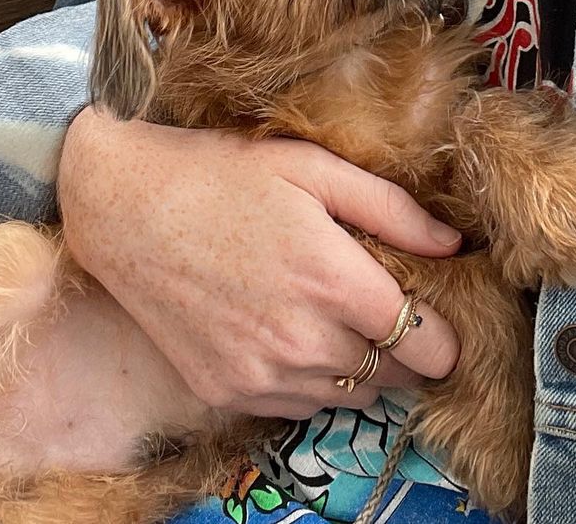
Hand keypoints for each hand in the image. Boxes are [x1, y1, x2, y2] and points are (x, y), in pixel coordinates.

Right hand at [58, 107, 460, 418]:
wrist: (123, 207)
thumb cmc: (221, 175)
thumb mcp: (312, 167)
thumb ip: (391, 210)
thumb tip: (452, 244)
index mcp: (332, 280)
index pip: (427, 343)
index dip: (443, 333)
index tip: (435, 312)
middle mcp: (301, 340)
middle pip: (394, 374)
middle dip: (405, 346)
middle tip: (386, 306)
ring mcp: (260, 374)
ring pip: (350, 396)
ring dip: (361, 366)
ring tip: (339, 317)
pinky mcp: (225, 392)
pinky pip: (299, 407)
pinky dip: (314, 382)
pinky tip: (295, 335)